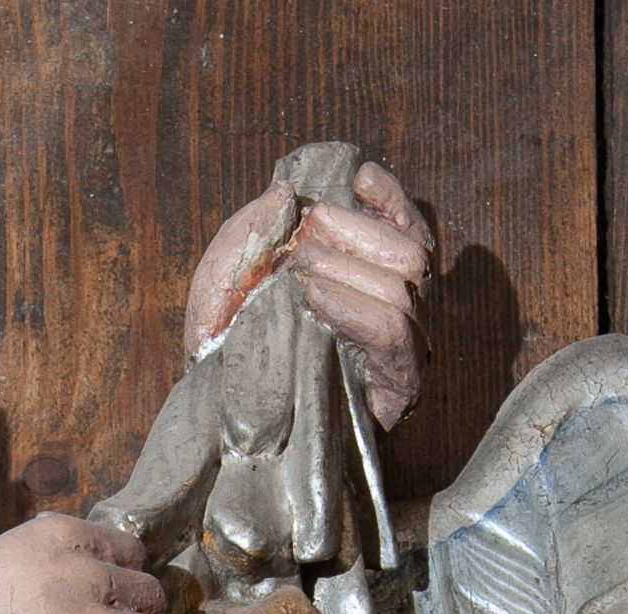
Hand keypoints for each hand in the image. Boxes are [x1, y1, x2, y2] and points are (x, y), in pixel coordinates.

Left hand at [185, 162, 433, 430]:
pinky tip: (316, 300)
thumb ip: (255, 228)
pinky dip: (357, 307)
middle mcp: (398, 315)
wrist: (216, 422)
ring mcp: (403, 354)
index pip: (406, 230)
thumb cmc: (228, 348)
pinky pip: (394, 334)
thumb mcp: (228, 277)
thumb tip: (287, 192)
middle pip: (411, 252)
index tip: (360, 178)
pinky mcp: (398, 390)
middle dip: (357, 234)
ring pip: (406, 288)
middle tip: (305, 242)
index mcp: (370, 284)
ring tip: (304, 275)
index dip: (391, 200)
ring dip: (351, 269)